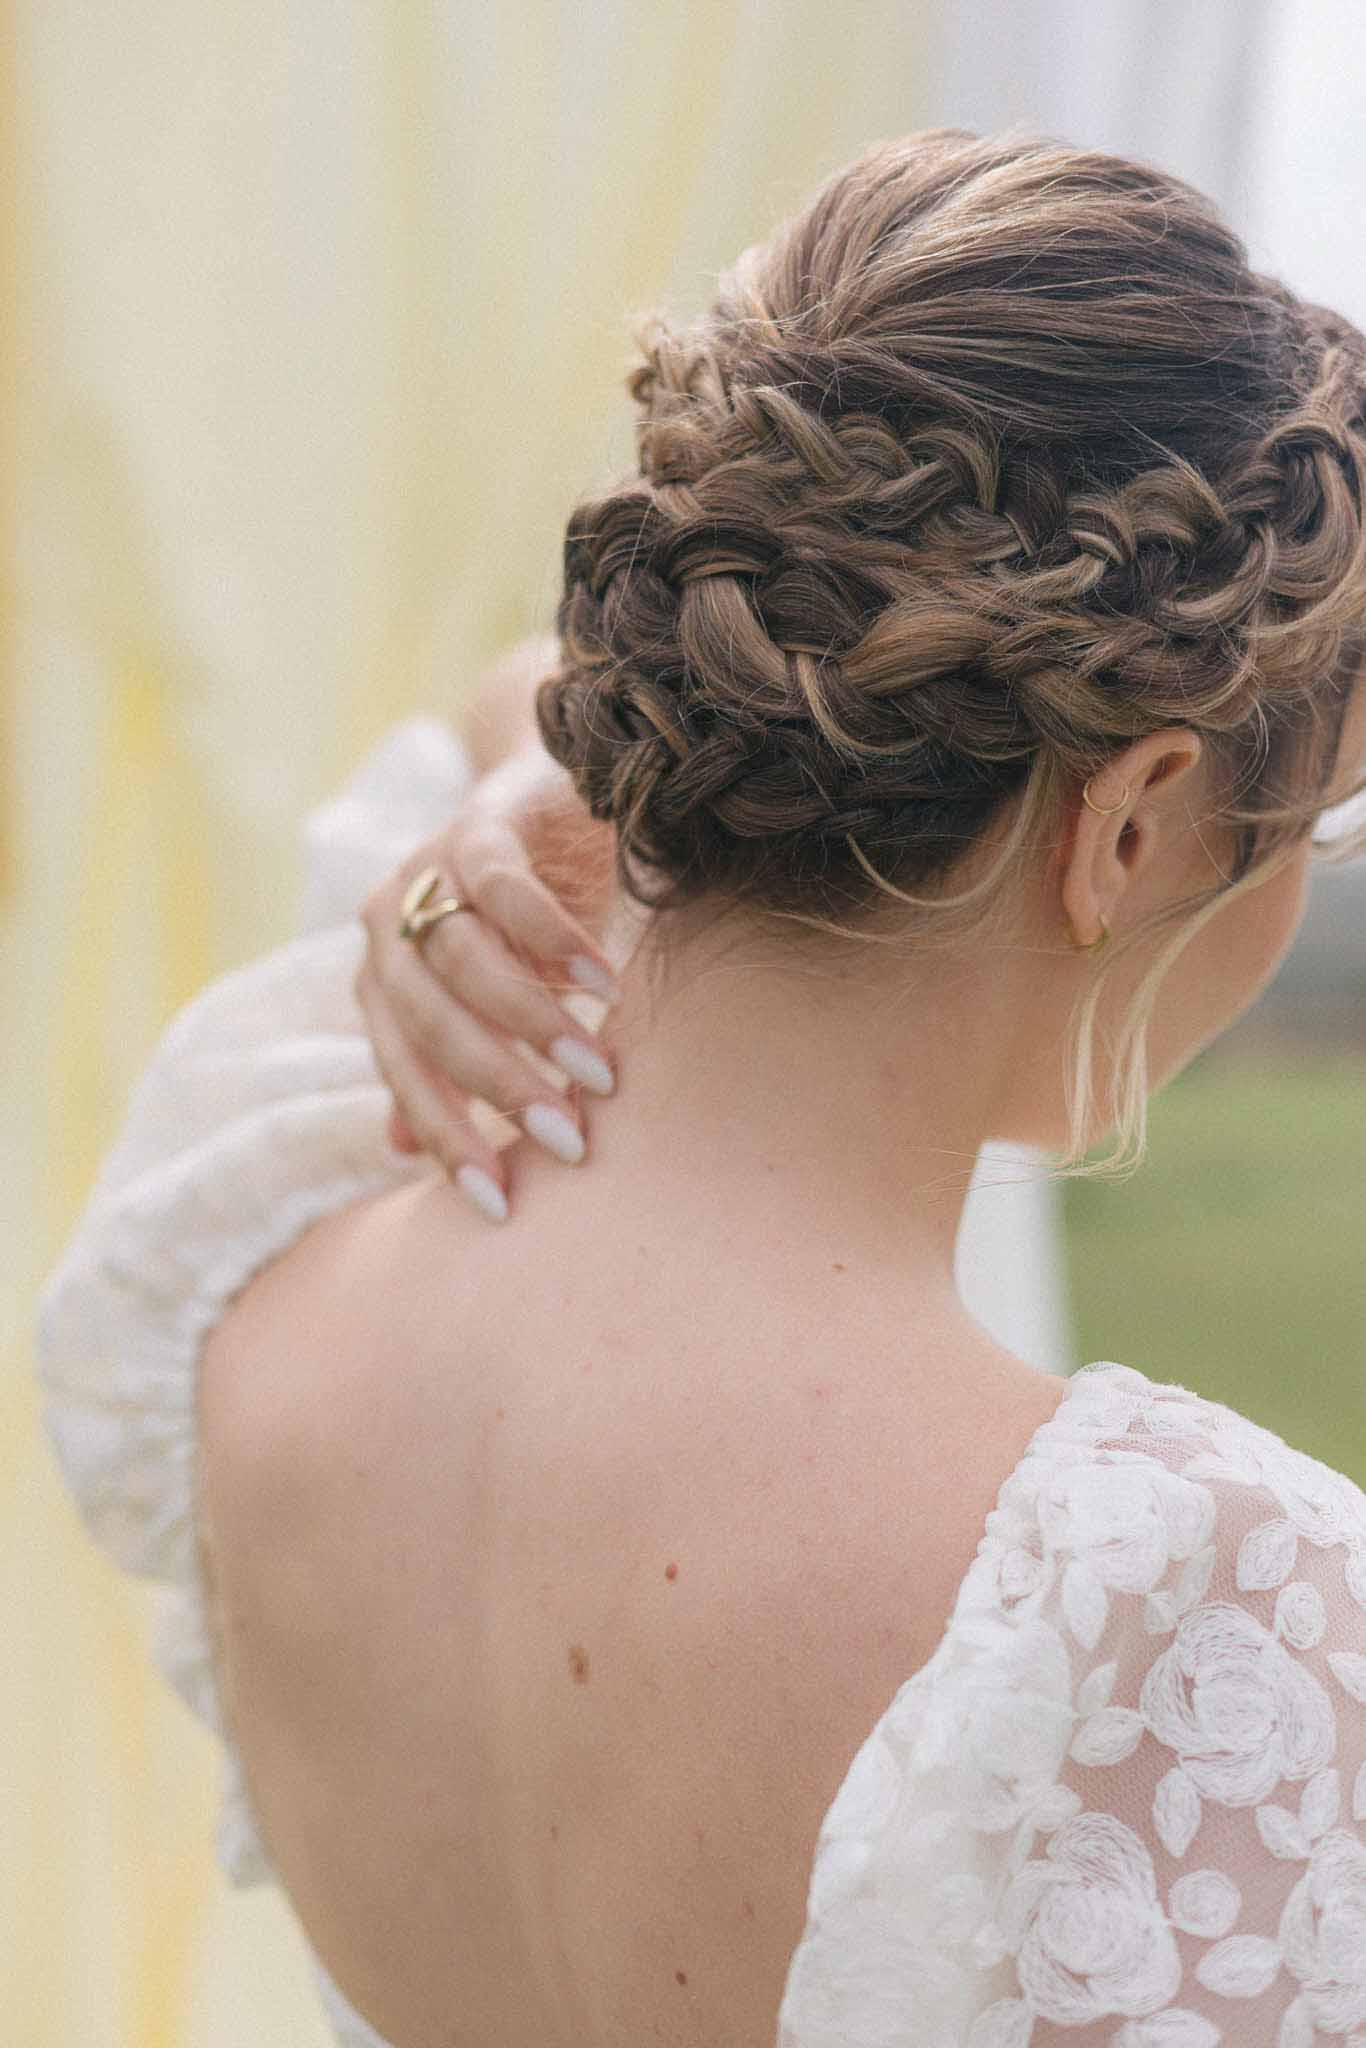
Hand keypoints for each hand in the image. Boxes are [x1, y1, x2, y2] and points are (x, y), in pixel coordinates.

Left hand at [354, 742, 620, 1219]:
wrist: (543, 786)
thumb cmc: (521, 911)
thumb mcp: (488, 993)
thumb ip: (444, 1058)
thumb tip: (396, 1150)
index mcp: (384, 982)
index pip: (407, 1076)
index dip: (450, 1140)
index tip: (503, 1204)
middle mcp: (388, 929)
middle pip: (432, 1026)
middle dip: (503, 1091)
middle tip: (572, 1139)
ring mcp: (427, 870)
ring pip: (465, 963)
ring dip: (534, 1024)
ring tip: (598, 1071)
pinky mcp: (478, 824)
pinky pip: (505, 889)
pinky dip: (552, 940)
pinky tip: (605, 983)